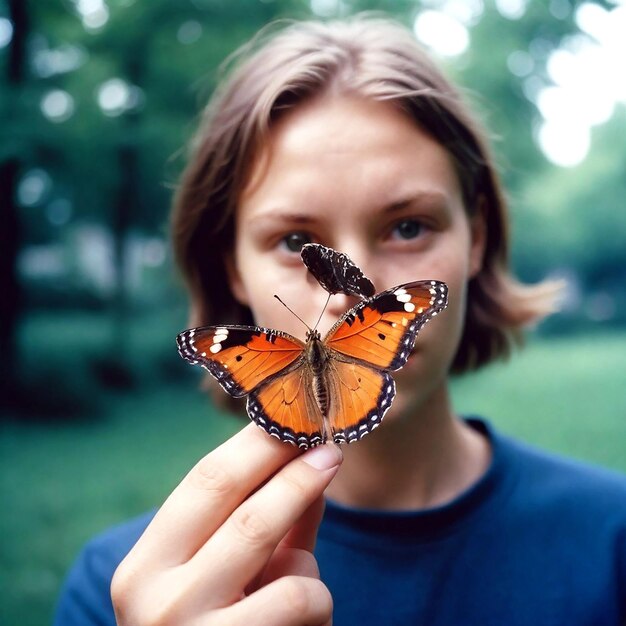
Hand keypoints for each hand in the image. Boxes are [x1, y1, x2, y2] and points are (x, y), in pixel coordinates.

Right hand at [111, 423, 341, 625]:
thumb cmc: (213, 624)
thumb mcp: (227, 570)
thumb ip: (268, 519)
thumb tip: (310, 459)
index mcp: (145, 563)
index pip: (208, 480)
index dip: (260, 444)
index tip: (297, 420)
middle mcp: (156, 601)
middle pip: (248, 511)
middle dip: (299, 473)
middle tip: (332, 449)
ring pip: (292, 567)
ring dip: (309, 562)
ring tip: (299, 575)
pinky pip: (307, 608)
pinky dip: (317, 604)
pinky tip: (298, 623)